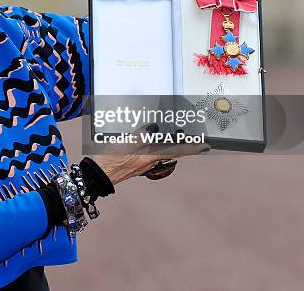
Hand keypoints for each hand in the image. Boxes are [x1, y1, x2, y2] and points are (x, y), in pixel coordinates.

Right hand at [91, 125, 209, 184]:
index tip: (205, 146)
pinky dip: (152, 145)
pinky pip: (148, 153)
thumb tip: (154, 128)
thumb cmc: (111, 160)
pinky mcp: (134, 163)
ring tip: (168, 133)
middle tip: (188, 134)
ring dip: (165, 143)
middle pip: (169, 151)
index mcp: (150, 157)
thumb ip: (142, 135)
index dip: (192, 148)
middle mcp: (149, 162)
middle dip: (179, 143)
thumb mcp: (127, 143)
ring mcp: (141, 164)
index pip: (176, 151)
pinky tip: (145, 139)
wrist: (98, 175)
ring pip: (158, 152)